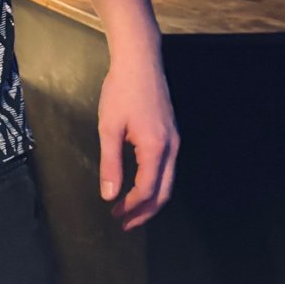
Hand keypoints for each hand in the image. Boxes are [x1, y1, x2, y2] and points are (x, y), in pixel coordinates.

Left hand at [97, 55, 179, 231]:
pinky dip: (154, 183)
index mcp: (156, 149)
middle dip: (144, 211)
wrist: (140, 61)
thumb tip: (110, 195)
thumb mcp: (109, 127)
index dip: (132, 207)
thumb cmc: (121, 91)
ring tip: (130, 209)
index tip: (116, 216)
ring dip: (150, 199)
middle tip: (125, 223)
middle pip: (163, 192)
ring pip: (167, 181)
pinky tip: (139, 184)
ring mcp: (174, 140)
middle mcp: (171, 148)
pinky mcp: (171, 133)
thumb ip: (110, 163)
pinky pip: (167, 168)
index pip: (147, 191)